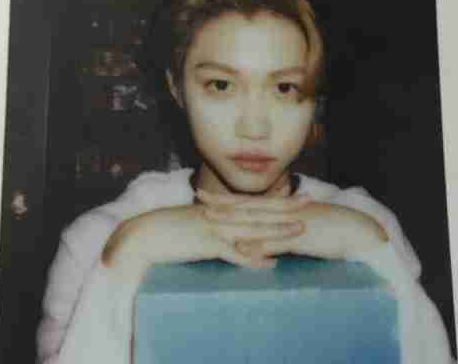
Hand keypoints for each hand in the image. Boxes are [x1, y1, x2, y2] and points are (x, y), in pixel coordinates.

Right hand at [101, 202, 305, 270]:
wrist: (147, 234)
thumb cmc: (171, 229)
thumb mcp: (198, 219)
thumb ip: (217, 219)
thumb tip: (231, 223)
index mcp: (221, 208)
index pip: (255, 202)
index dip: (278, 199)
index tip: (298, 195)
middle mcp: (222, 215)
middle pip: (260, 210)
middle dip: (286, 207)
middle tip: (309, 202)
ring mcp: (215, 228)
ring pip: (252, 228)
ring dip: (277, 229)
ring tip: (299, 230)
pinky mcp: (206, 245)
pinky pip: (233, 252)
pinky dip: (251, 258)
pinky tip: (268, 263)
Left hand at [198, 191, 386, 261]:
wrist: (355, 230)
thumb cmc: (328, 230)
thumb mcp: (299, 229)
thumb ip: (278, 232)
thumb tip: (260, 240)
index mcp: (280, 209)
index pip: (246, 202)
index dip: (224, 198)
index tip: (203, 194)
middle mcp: (281, 212)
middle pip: (246, 207)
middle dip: (221, 203)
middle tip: (198, 199)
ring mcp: (289, 224)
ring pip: (256, 222)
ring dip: (233, 221)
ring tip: (212, 220)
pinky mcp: (299, 237)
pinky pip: (276, 242)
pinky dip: (259, 246)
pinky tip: (243, 250)